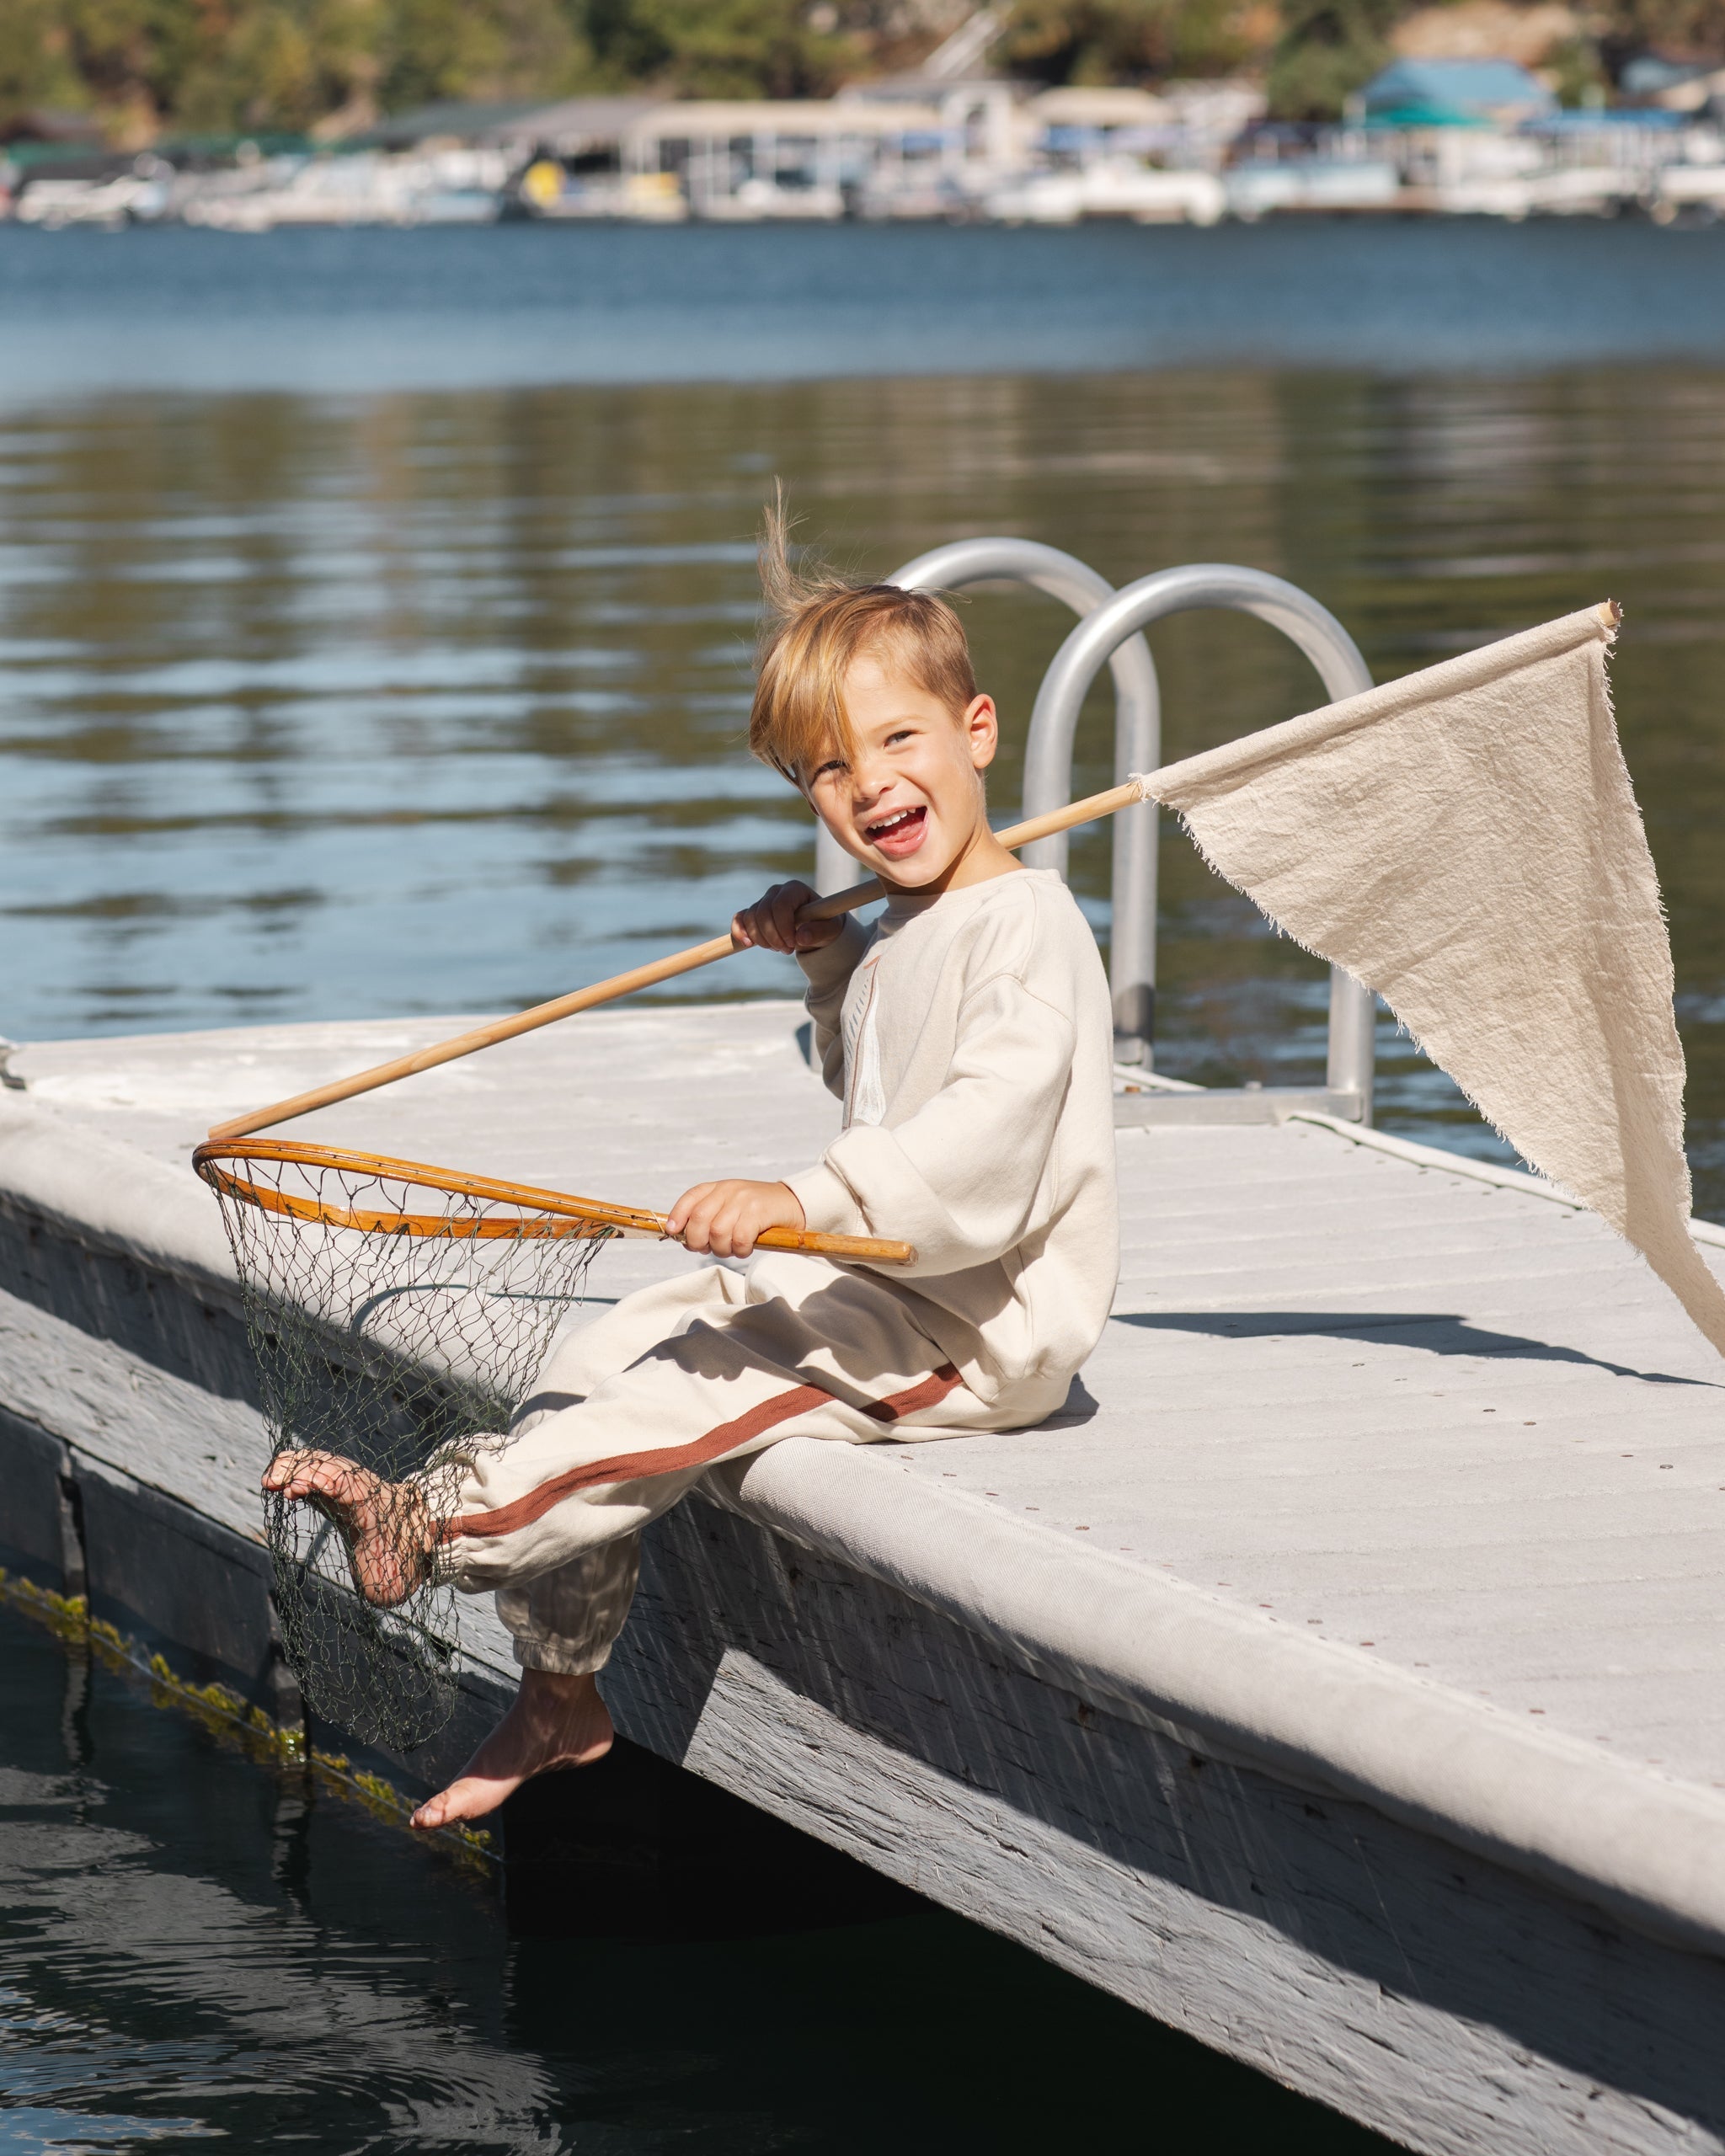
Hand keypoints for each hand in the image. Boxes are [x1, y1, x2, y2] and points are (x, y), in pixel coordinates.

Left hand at [666, 1179, 805, 1257]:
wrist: (792, 1204)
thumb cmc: (758, 1212)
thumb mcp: (730, 1206)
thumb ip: (708, 1217)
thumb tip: (681, 1237)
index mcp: (718, 1188)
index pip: (690, 1199)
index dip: (677, 1217)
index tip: (673, 1232)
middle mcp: (729, 1191)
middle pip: (699, 1219)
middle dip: (697, 1241)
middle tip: (708, 1249)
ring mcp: (744, 1200)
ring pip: (717, 1233)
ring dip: (721, 1249)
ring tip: (731, 1249)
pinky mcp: (758, 1212)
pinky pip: (739, 1239)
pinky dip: (739, 1250)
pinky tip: (745, 1249)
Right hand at [732, 880, 840, 954]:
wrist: (815, 928)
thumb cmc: (824, 925)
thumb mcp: (830, 929)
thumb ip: (820, 932)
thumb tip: (801, 937)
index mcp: (795, 889)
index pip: (780, 905)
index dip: (783, 927)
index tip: (792, 944)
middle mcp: (776, 891)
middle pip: (763, 913)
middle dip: (773, 937)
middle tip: (788, 951)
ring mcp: (763, 901)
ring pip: (751, 919)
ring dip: (762, 939)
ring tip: (779, 948)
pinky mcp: (754, 912)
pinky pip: (739, 919)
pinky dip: (740, 932)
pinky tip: (748, 944)